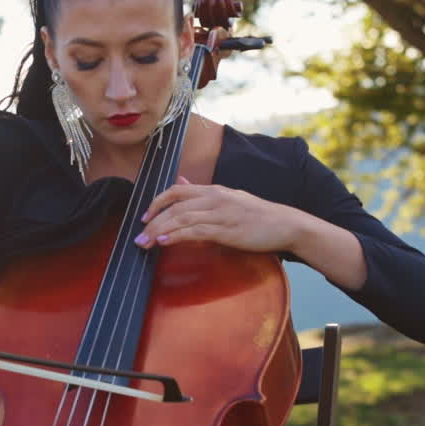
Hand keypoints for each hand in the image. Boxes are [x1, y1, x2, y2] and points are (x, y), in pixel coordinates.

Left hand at [134, 177, 304, 252]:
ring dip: (159, 231)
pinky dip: (176, 236)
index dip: (156, 202)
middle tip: (137, 237)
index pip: (177, 190)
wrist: (286, 225)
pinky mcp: (227, 229)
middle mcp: (215, 198)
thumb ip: (203, 194)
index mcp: (214, 190)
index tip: (144, 217)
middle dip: (152, 221)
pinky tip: (164, 242)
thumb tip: (182, 183)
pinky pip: (196, 231)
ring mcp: (221, 213)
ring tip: (144, 242)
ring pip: (181, 218)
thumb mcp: (229, 199)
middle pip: (174, 206)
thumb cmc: (258, 217)